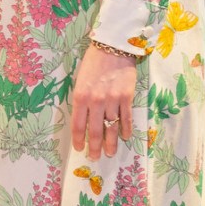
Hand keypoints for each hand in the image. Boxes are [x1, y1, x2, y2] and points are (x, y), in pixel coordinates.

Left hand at [71, 42, 136, 157]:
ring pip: (111, 128)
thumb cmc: (92, 63)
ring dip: (110, 143)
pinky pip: (126, 118)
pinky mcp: (127, 97)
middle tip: (95, 158)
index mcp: (80, 97)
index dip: (78, 140)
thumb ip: (81, 100)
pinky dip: (125, 129)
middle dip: (94, 147)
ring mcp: (112, 100)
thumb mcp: (79, 80)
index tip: (79, 149)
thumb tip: (83, 119)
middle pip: (95, 131)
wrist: (113, 47)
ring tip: (109, 153)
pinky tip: (124, 137)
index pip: (78, 125)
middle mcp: (96, 101)